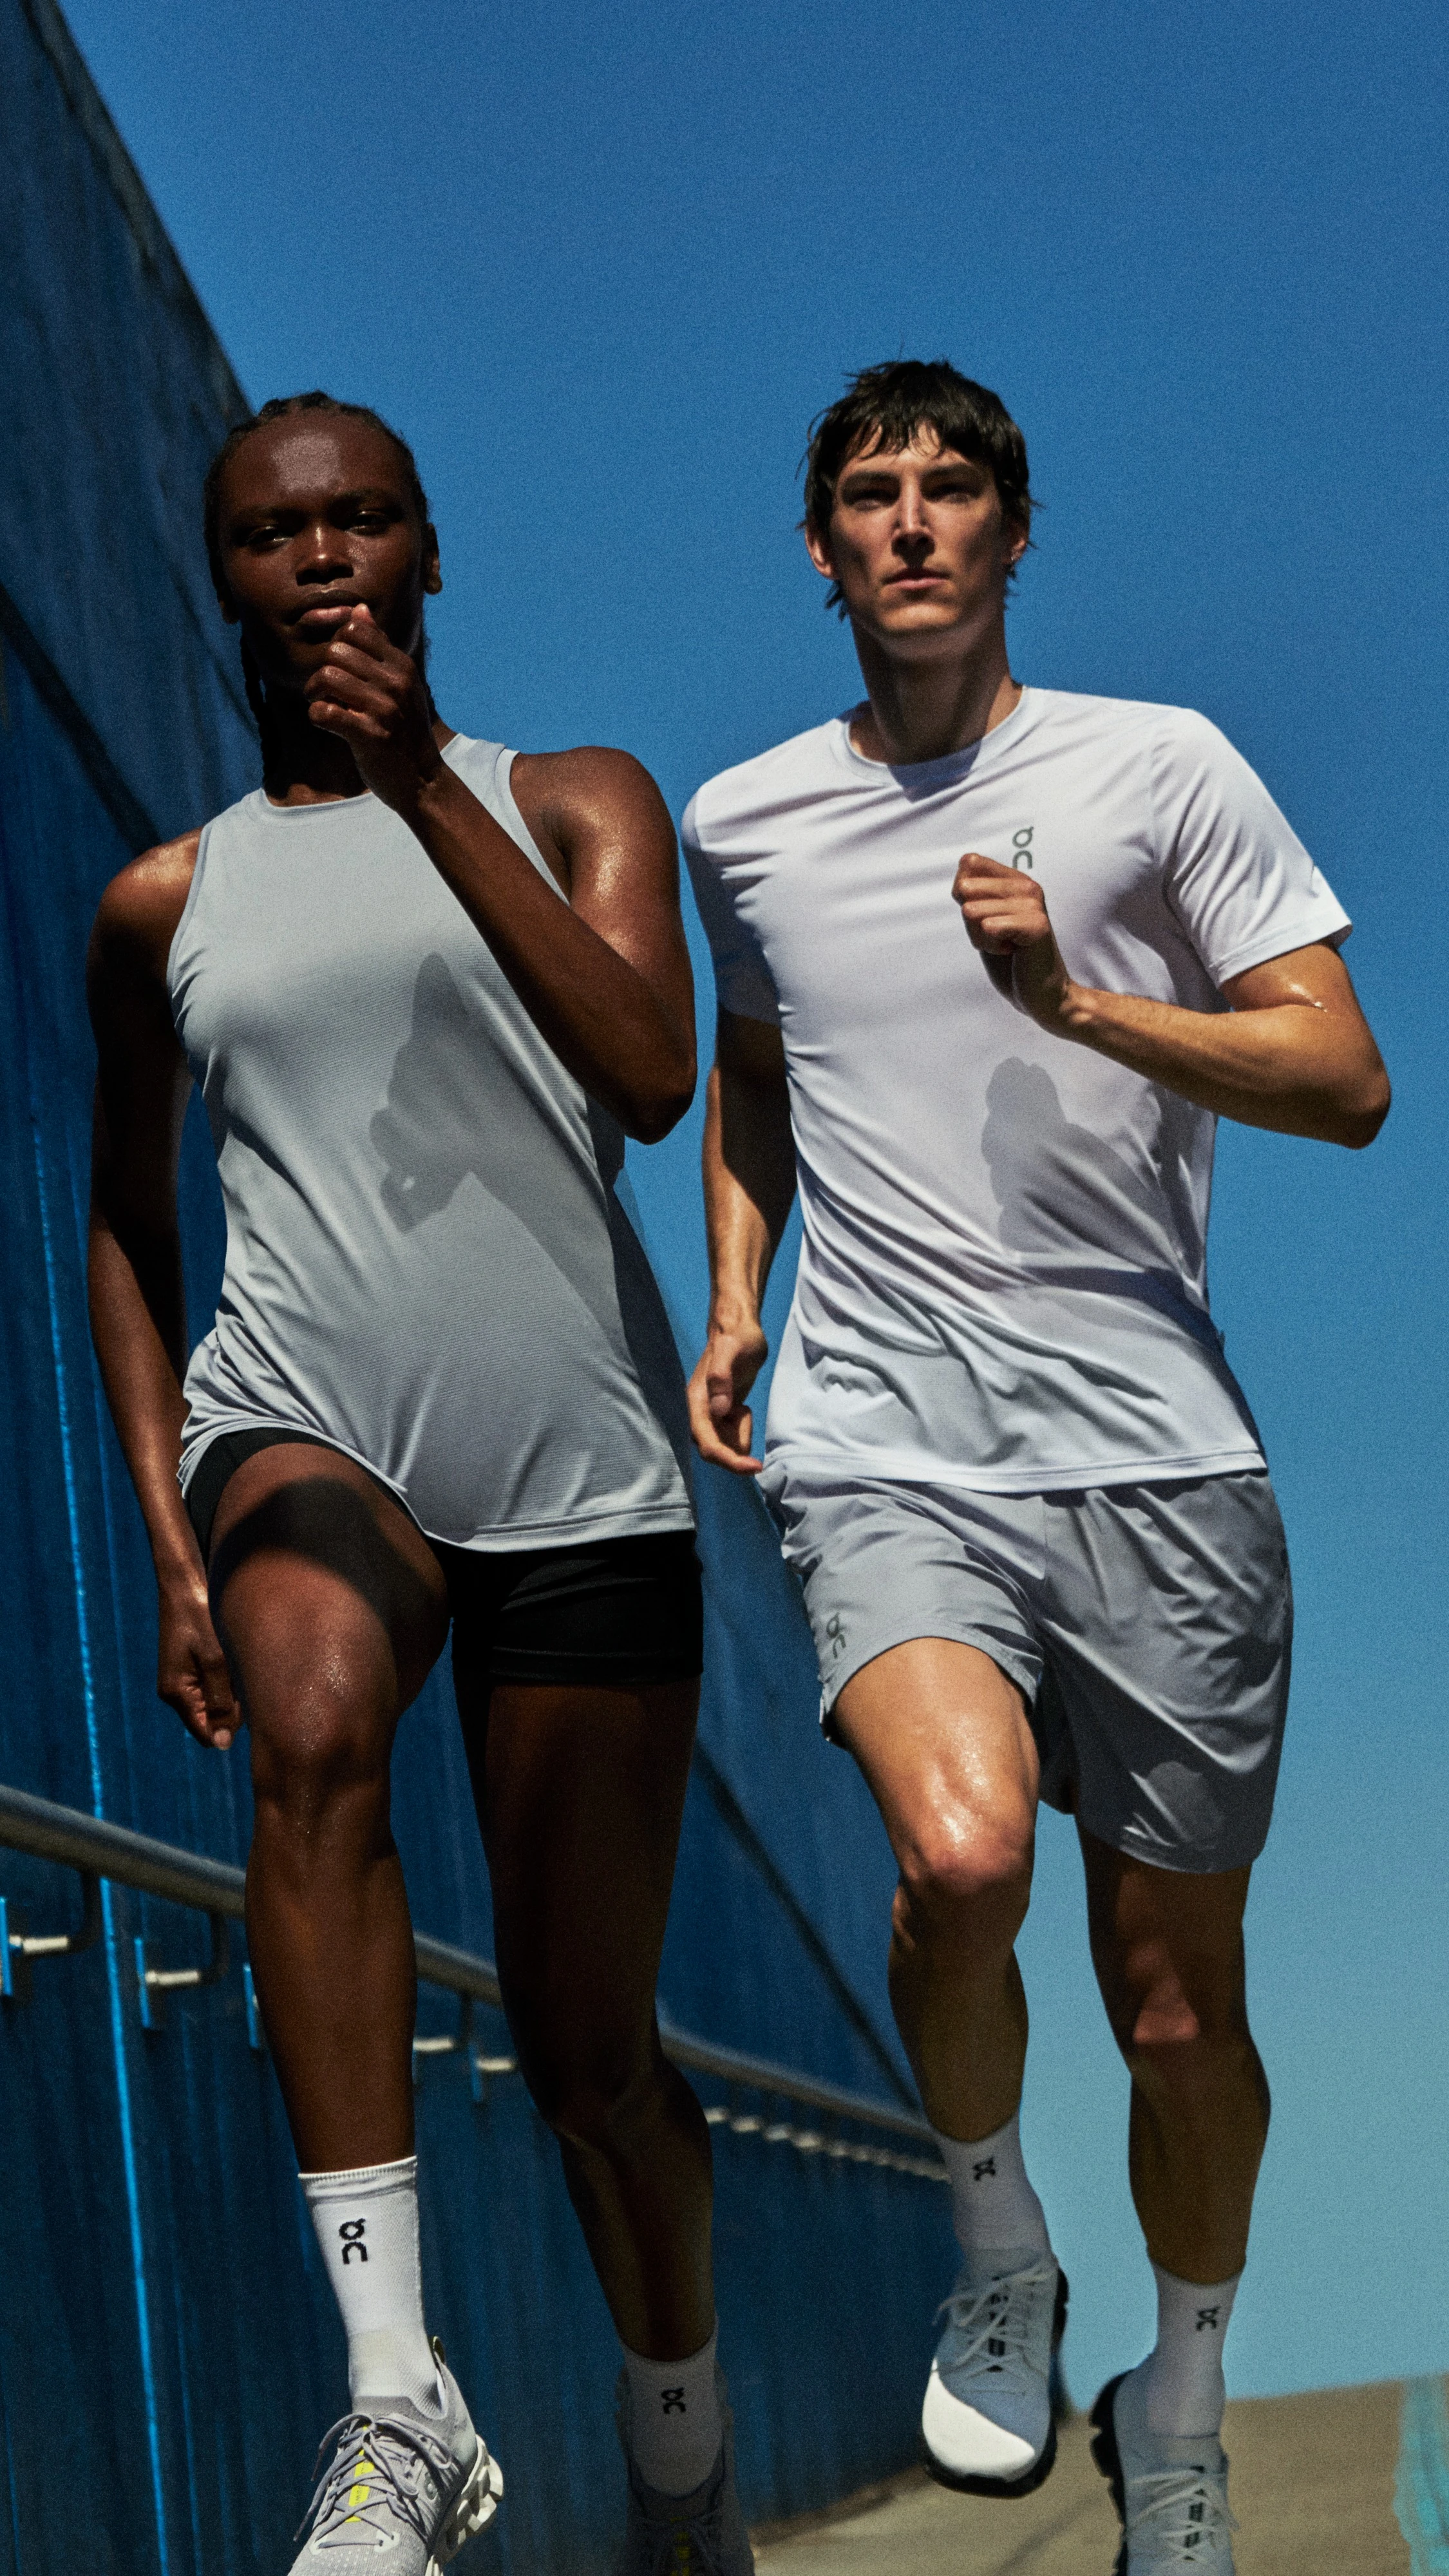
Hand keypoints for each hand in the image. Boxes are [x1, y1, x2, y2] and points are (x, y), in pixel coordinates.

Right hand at [157, 1564, 239, 1750]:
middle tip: (245, 1676)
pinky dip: (229, 1677)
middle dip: (233, 1707)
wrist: (185, 1584)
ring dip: (233, 1690)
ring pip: (217, 1701)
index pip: (207, 1733)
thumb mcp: (216, 1660)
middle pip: (213, 1719)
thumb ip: (221, 1703)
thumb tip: (222, 1744)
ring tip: (239, 1662)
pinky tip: (235, 1657)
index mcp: (176, 1693)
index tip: (251, 1706)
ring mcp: (183, 1679)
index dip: (230, 1728)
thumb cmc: (200, 1617)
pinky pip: (214, 1685)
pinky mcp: (191, 1666)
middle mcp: (176, 1691)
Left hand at [304, 604, 441, 810]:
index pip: (356, 630)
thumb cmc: (405, 731)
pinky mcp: (371, 735)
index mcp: (402, 666)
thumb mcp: (401, 685)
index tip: (337, 668)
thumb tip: (359, 610)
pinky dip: (317, 715)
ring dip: (314, 692)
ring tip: (322, 703)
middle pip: (336, 651)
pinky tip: (325, 722)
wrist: (421, 780)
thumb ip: (379, 648)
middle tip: (322, 690)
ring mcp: (385, 709)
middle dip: (321, 670)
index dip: (337, 645)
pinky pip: (325, 711)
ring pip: (328, 677)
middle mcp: (396, 683)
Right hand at [688, 1315, 768, 1473]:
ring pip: (724, 1447)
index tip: (753, 1466)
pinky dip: (741, 1430)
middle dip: (735, 1455)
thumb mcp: (731, 1350)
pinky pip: (731, 1437)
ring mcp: (710, 1414)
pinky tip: (744, 1409)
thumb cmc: (737, 1337)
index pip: (707, 1442)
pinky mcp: (722, 1414)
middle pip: (714, 1451)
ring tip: (746, 1409)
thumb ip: (721, 1378)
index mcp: (697, 1400)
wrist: (739, 1329)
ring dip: (739, 1438)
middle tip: (755, 1447)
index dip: (728, 1459)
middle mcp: (700, 1411)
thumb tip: (718, 1410)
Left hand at [953, 851, 1077, 1030]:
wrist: (1040, 994)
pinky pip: (988, 927)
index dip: (963, 896)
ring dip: (981, 938)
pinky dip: (991, 946)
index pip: (967, 865)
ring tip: (1006, 947)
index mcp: (1015, 879)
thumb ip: (970, 893)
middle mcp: (1027, 885)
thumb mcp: (981, 920)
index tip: (987, 918)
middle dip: (970, 922)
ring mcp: (1033, 904)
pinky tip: (1012, 952)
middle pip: (965, 889)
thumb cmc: (1009, 960)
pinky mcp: (1036, 925)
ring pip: (973, 911)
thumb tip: (961, 880)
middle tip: (997, 938)